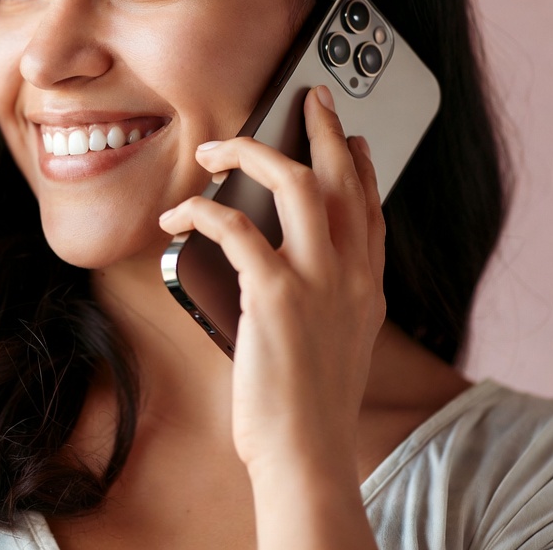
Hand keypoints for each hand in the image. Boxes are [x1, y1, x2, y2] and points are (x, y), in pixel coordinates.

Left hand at [159, 86, 385, 487]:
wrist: (306, 455)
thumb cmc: (309, 400)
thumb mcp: (336, 338)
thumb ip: (323, 291)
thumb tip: (277, 251)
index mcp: (367, 286)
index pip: (371, 205)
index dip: (359, 162)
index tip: (348, 134)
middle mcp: (352, 275)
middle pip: (340, 177)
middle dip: (321, 127)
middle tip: (306, 97)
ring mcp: (317, 282)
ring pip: (293, 183)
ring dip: (250, 153)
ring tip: (217, 147)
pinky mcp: (275, 296)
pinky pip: (234, 227)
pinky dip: (202, 209)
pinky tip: (181, 212)